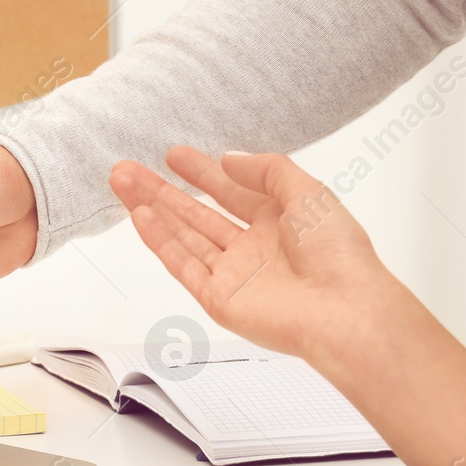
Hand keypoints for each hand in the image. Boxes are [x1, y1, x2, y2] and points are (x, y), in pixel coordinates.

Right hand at [108, 147, 411, 368]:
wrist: (343, 310)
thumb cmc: (338, 255)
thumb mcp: (308, 192)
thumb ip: (267, 170)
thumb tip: (230, 158)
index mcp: (279, 223)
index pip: (230, 192)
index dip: (202, 172)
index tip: (175, 155)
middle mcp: (253, 249)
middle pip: (197, 214)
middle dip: (162, 190)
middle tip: (130, 170)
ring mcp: (234, 274)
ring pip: (183, 236)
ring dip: (152, 209)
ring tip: (123, 184)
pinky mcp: (219, 298)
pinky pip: (182, 264)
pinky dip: (160, 240)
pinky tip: (140, 216)